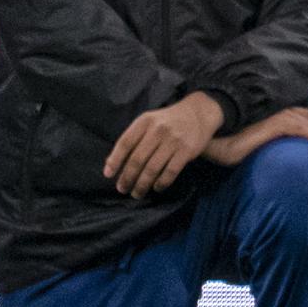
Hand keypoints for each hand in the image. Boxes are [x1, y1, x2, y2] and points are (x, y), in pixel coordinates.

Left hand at [105, 91, 223, 198]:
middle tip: (123, 189)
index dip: (115, 160)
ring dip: (142, 185)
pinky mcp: (187, 150)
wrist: (198, 113)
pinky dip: (161, 183)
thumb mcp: (148, 122)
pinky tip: (156, 188)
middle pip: (137, 159)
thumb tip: (110, 164)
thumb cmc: (167, 121)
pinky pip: (170, 172)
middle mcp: (158, 130)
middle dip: (127, 178)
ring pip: (152, 169)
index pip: (125, 143)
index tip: (109, 175)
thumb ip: (131, 139)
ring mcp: (174, 140)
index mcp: (145, 122)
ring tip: (137, 193)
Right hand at [203, 105, 307, 166]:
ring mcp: (276, 116)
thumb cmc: (223, 140)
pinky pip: (301, 131)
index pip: (300, 116)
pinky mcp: (274, 124)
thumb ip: (260, 142)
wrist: (210, 137)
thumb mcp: (247, 141)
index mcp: (271, 113)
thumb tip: (268, 154)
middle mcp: (277, 111)